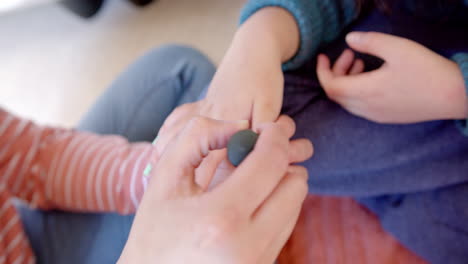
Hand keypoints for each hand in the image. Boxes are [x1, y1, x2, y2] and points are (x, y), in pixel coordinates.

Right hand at [118, 116, 312, 263]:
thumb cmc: (155, 230)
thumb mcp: (164, 178)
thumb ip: (197, 138)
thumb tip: (239, 126)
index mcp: (222, 217)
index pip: (271, 163)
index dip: (274, 137)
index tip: (268, 128)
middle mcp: (249, 244)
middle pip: (295, 185)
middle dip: (280, 161)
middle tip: (259, 153)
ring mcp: (259, 260)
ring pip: (295, 205)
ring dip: (279, 184)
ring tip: (251, 181)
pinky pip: (286, 226)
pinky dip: (276, 207)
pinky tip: (250, 204)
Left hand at [317, 31, 466, 123]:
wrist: (454, 96)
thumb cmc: (427, 70)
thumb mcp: (398, 48)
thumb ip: (370, 42)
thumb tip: (348, 40)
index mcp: (366, 92)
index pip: (330, 86)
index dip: (322, 71)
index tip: (322, 56)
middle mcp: (367, 108)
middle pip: (337, 94)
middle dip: (336, 72)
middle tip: (350, 55)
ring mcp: (376, 115)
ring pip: (348, 101)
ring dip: (347, 81)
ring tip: (361, 63)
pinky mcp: (386, 117)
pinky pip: (360, 106)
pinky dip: (357, 91)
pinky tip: (373, 77)